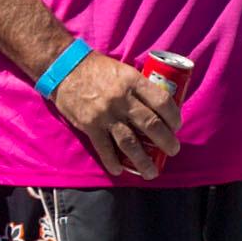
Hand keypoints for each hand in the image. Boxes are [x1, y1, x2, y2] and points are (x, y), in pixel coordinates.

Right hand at [51, 49, 182, 181]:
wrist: (64, 68)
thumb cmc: (97, 68)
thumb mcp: (123, 70)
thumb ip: (138, 87)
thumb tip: (159, 105)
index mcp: (133, 81)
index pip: (162, 101)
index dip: (174, 117)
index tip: (176, 126)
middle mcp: (122, 99)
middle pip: (151, 125)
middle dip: (166, 142)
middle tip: (172, 150)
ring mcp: (106, 114)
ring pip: (130, 143)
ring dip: (143, 161)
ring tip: (151, 172)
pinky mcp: (90, 126)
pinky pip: (105, 149)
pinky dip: (113, 162)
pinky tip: (120, 170)